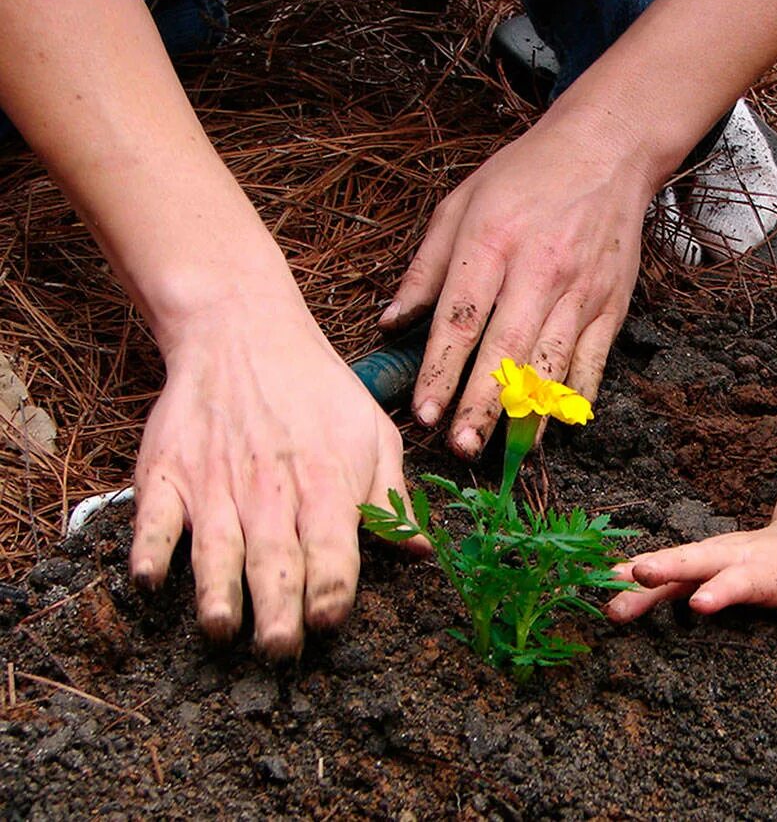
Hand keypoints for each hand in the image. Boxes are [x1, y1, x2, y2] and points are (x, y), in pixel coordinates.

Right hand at [127, 298, 426, 657]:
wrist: (243, 333)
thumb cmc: (318, 391)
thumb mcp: (373, 432)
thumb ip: (391, 497)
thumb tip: (422, 551)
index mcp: (326, 479)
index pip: (333, 543)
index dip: (332, 585)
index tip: (330, 620)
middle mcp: (270, 486)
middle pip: (275, 555)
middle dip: (278, 605)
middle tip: (279, 649)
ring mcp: (214, 480)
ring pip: (215, 544)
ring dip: (217, 589)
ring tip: (221, 629)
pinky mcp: (167, 471)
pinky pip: (154, 515)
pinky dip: (149, 546)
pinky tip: (149, 579)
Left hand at [381, 111, 651, 456]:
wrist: (607, 151)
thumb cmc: (525, 176)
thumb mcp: (461, 204)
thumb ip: (425, 268)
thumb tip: (390, 323)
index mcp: (493, 242)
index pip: (462, 318)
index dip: (440, 370)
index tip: (422, 411)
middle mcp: (541, 270)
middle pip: (508, 350)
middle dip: (482, 404)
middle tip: (460, 447)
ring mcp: (582, 291)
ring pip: (553, 364)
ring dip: (527, 413)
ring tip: (504, 452)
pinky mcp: (612, 305)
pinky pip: (592, 362)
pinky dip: (572, 398)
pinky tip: (551, 426)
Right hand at [604, 516, 776, 669]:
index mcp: (767, 568)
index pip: (742, 578)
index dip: (722, 589)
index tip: (699, 604)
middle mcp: (734, 556)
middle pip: (697, 560)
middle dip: (667, 567)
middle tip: (636, 578)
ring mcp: (714, 558)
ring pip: (675, 562)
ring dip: (642, 574)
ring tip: (608, 590)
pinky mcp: (700, 565)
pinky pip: (666, 569)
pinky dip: (636, 573)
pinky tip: (607, 584)